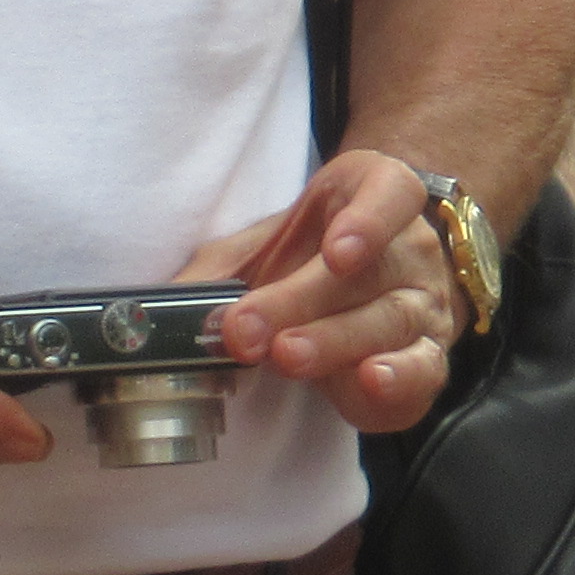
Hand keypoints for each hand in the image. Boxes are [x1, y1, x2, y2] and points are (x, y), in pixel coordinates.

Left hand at [188, 152, 460, 436]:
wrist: (374, 279)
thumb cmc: (311, 257)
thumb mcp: (263, 248)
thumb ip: (214, 275)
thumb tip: (144, 315)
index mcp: (377, 197)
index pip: (391, 194)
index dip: (368, 221)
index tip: (334, 251)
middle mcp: (411, 249)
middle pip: (370, 273)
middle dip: (303, 302)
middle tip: (248, 329)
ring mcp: (426, 304)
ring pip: (389, 323)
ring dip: (334, 342)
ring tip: (287, 356)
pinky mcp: (430, 357)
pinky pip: (423, 371)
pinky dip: (399, 380)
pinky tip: (372, 380)